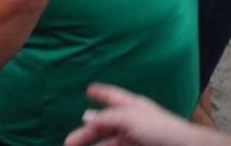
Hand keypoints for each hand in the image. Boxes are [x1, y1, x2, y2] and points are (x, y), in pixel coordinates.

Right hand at [64, 83, 230, 145]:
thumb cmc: (160, 128)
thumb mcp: (128, 118)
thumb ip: (106, 117)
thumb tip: (86, 117)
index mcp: (130, 106)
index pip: (112, 95)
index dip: (100, 92)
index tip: (88, 90)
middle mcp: (131, 121)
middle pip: (105, 124)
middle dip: (87, 132)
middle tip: (69, 141)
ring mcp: (135, 137)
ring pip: (110, 142)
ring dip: (95, 145)